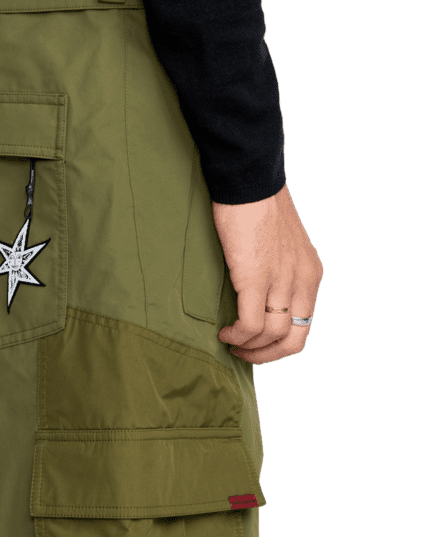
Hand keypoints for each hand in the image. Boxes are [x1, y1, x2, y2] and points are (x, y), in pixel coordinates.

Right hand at [212, 184, 323, 364]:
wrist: (248, 181)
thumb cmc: (257, 207)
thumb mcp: (282, 245)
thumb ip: (281, 272)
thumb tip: (261, 297)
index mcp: (311, 274)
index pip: (304, 326)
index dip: (279, 345)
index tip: (257, 343)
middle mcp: (302, 281)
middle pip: (293, 340)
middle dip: (267, 355)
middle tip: (243, 354)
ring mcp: (281, 280)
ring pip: (272, 336)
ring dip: (249, 347)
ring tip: (230, 342)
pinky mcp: (256, 277)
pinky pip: (251, 324)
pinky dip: (237, 336)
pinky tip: (224, 333)